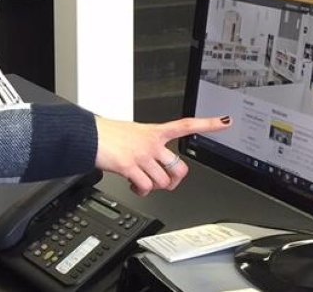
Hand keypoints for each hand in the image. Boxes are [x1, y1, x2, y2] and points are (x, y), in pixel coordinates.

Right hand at [94, 115, 230, 196]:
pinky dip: (141, 191)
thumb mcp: (132, 133)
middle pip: (179, 168)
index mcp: (154, 131)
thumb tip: (149, 163)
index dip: (207, 124)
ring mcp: (142, 155)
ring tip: (141, 182)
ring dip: (153, 187)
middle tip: (166, 181)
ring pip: (162, 182)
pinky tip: (134, 186)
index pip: (185, 125)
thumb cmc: (106, 134)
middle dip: (175, 180)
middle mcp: (152, 143)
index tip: (225, 122)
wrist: (88, 136)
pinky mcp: (131, 166)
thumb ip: (146, 145)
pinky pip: (146, 187)